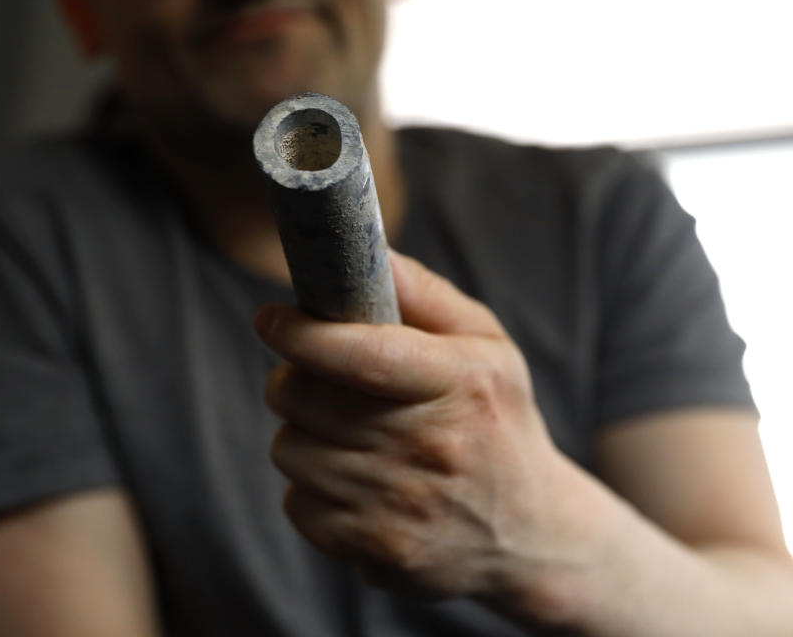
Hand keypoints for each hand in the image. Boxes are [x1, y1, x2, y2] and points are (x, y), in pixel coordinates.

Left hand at [254, 251, 590, 600]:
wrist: (531, 535)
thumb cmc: (498, 422)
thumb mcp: (488, 348)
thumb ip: (426, 295)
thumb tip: (367, 251)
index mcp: (461, 385)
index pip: (363, 355)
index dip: (302, 334)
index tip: (271, 318)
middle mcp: (430, 448)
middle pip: (305, 399)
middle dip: (291, 378)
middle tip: (309, 376)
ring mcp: (401, 508)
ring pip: (290, 451)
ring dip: (300, 434)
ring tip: (341, 433)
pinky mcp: (376, 553)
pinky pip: (296, 504)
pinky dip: (310, 488)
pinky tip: (352, 482)